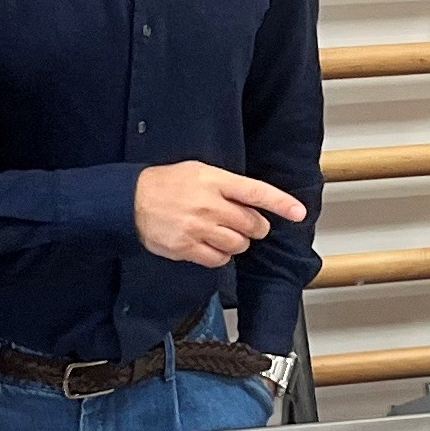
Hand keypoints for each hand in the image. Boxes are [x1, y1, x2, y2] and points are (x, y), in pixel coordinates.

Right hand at [134, 161, 306, 266]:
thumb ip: (228, 185)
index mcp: (215, 181)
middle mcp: (209, 205)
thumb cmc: (167, 184)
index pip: (257, 192)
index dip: (281, 203)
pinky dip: (221, 255)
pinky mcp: (187, 248)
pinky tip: (211, 245)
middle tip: (245, 223)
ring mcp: (198, 228)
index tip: (299, 212)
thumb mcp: (200, 171)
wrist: (131, 201)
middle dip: (255, 226)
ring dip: (238, 242)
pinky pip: (219, 259)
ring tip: (223, 232)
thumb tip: (253, 201)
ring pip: (239, 245)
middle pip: (252, 224)